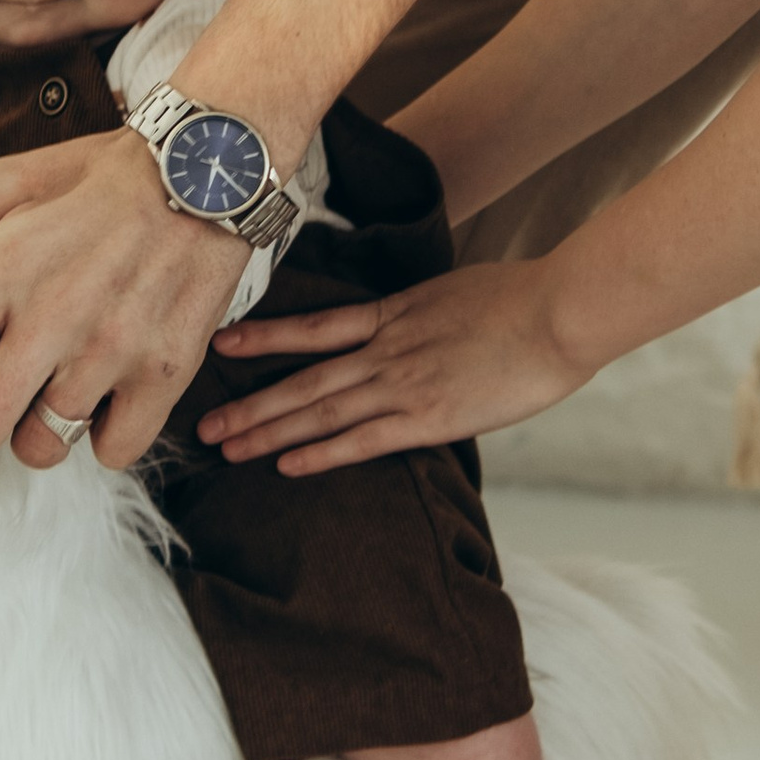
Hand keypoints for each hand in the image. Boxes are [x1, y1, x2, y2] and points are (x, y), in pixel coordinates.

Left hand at [0, 130, 252, 468]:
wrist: (206, 171)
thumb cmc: (95, 180)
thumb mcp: (2, 182)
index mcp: (3, 268)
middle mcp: (54, 317)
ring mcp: (113, 352)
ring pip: (41, 447)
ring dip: (30, 433)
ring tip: (43, 396)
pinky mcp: (165, 374)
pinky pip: (112, 450)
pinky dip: (100, 437)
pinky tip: (100, 398)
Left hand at [196, 259, 586, 474]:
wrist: (556, 312)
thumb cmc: (520, 299)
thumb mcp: (454, 293)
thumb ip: (422, 314)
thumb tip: (409, 322)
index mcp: (393, 314)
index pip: (314, 327)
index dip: (264, 337)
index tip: (223, 347)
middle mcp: (386, 349)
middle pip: (303, 378)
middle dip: (251, 404)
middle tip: (204, 427)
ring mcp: (404, 383)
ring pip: (321, 411)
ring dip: (271, 432)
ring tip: (228, 449)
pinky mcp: (429, 416)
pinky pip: (364, 439)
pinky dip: (322, 453)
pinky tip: (288, 466)